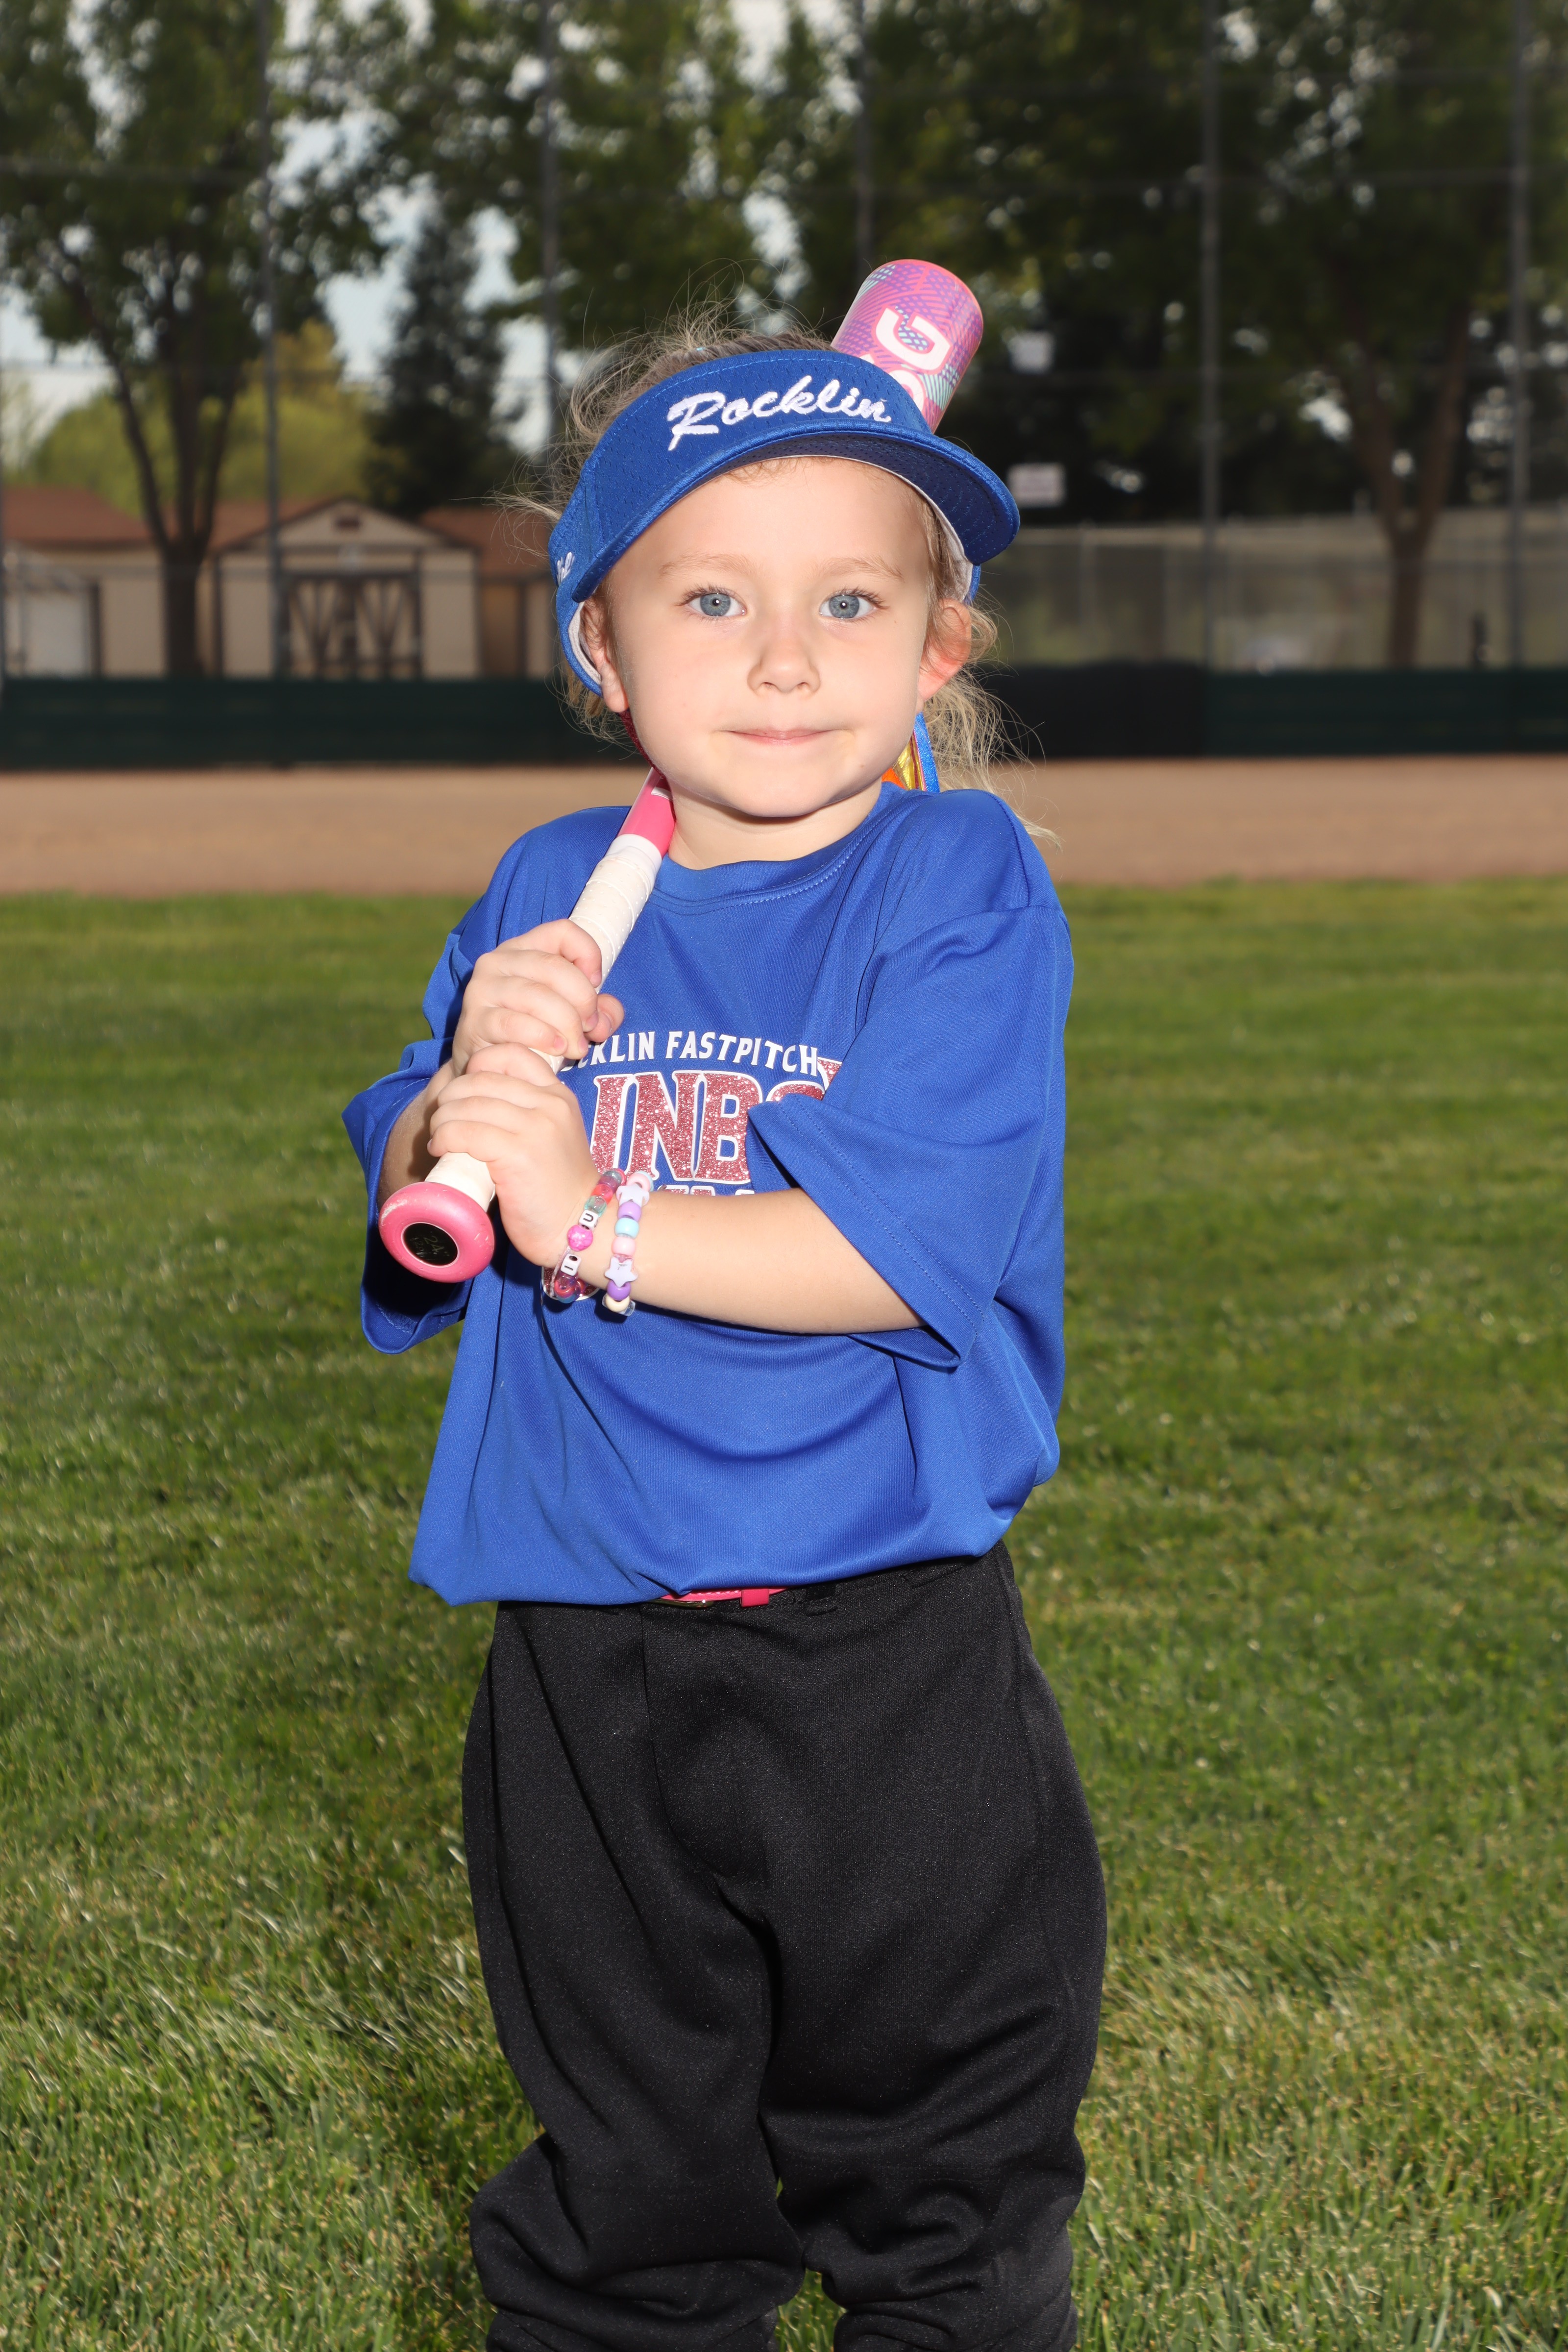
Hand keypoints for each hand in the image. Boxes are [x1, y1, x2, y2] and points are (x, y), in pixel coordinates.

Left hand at [428, 1044, 598, 1267]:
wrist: (582, 1228)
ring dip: (441, 1120)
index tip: (465, 1093)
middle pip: (481, 1079)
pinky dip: (444, 1137)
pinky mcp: (518, 1154)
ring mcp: (536, 1128)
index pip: (511, 1054)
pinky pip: (465, 1132)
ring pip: (468, 1105)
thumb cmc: (557, 1190)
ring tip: (439, 1138)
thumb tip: (473, 1102)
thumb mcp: (553, 1137)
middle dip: (450, 1097)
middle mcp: (550, 1105)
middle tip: (441, 1120)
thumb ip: (528, 1114)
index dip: (478, 1065)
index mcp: (558, 1096)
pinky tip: (441, 1149)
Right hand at [450, 920, 622, 1075]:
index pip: (563, 931)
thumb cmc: (533, 1033)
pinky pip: (515, 1024)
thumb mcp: (570, 1014)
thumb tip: (605, 1019)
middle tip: (590, 1027)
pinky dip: (543, 1037)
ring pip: (537, 996)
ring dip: (567, 1024)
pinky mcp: (475, 1020)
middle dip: (583, 1001)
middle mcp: (498, 961)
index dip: (589, 955)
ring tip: (576, 1047)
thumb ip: (598, 1011)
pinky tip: (557, 1049)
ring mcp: (483, 988)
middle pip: (554, 967)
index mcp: (523, 949)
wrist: (486, 1065)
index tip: (597, 984)